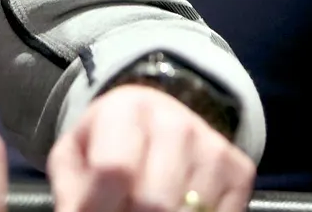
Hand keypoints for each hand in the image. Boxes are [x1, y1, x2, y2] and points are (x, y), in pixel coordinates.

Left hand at [46, 85, 253, 211]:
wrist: (160, 118)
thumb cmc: (109, 143)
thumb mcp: (77, 156)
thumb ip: (72, 190)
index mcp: (126, 110)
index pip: (113, 170)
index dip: (99, 205)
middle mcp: (175, 123)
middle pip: (153, 202)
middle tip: (121, 211)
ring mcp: (212, 147)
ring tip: (140, 208)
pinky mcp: (239, 171)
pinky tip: (174, 208)